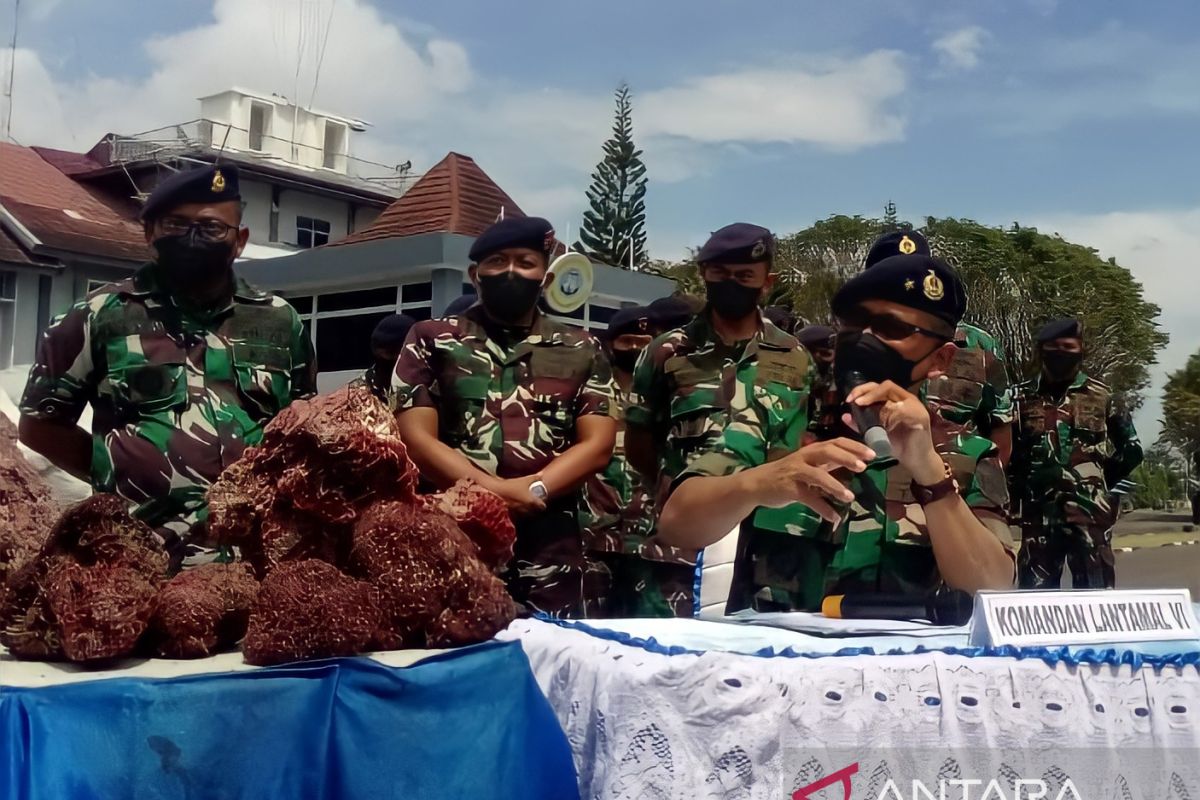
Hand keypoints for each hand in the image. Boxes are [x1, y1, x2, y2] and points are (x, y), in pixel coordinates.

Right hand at [488, 475, 547, 516]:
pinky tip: (517, 504)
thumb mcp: (524, 480)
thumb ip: (535, 478)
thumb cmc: (511, 486)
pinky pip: (519, 513)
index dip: (543, 503)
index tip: (541, 499)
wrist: (496, 492)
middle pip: (535, 511)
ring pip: (527, 512)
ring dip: (527, 508)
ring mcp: (519, 512)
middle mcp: (527, 509)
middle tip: (534, 500)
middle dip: (535, 507)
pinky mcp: (512, 513)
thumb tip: (542, 475)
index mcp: (532, 501)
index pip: (542, 506)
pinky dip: (519, 510)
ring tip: (525, 502)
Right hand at [747, 438, 874, 521]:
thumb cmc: (786, 474)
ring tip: (849, 497)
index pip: (835, 442)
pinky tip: (833, 518)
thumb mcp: (808, 465)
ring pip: (817, 475)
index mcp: (811, 451)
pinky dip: (822, 508)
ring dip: (835, 486)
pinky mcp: (789, 489)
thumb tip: (852, 462)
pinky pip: (808, 499)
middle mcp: (804, 458)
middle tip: (864, 466)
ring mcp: (795, 473)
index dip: (854, 447)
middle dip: (846, 458)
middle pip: (827, 452)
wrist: (756, 484)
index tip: (872, 454)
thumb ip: (827, 463)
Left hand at [843, 380, 943, 483]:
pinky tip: (884, 425)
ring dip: (877, 402)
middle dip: (867, 392)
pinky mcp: (921, 415)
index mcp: (894, 400)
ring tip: (868, 416)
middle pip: (885, 385)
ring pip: (893, 394)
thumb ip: (861, 425)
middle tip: (855, 402)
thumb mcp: (874, 434)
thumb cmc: (896, 446)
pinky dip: (891, 416)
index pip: (877, 387)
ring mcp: (914, 405)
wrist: (915, 461)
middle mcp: (905, 398)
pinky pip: (903, 410)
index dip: (861, 390)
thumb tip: (844, 416)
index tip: (849, 400)